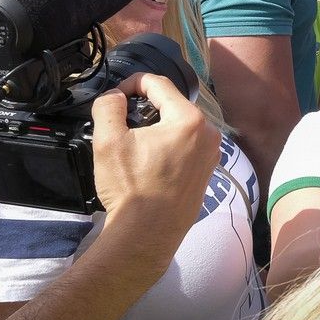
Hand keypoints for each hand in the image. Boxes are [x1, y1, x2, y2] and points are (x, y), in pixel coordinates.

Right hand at [90, 72, 221, 267]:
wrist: (145, 236)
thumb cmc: (130, 188)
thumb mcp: (108, 141)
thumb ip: (109, 107)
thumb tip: (115, 96)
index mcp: (189, 119)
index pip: (159, 84)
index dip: (133, 83)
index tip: (116, 96)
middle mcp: (209, 134)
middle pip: (172, 105)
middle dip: (146, 108)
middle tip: (122, 123)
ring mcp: (211, 155)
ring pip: (179, 126)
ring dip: (157, 128)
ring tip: (135, 145)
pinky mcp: (207, 172)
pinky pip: (187, 146)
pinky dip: (168, 146)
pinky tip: (150, 163)